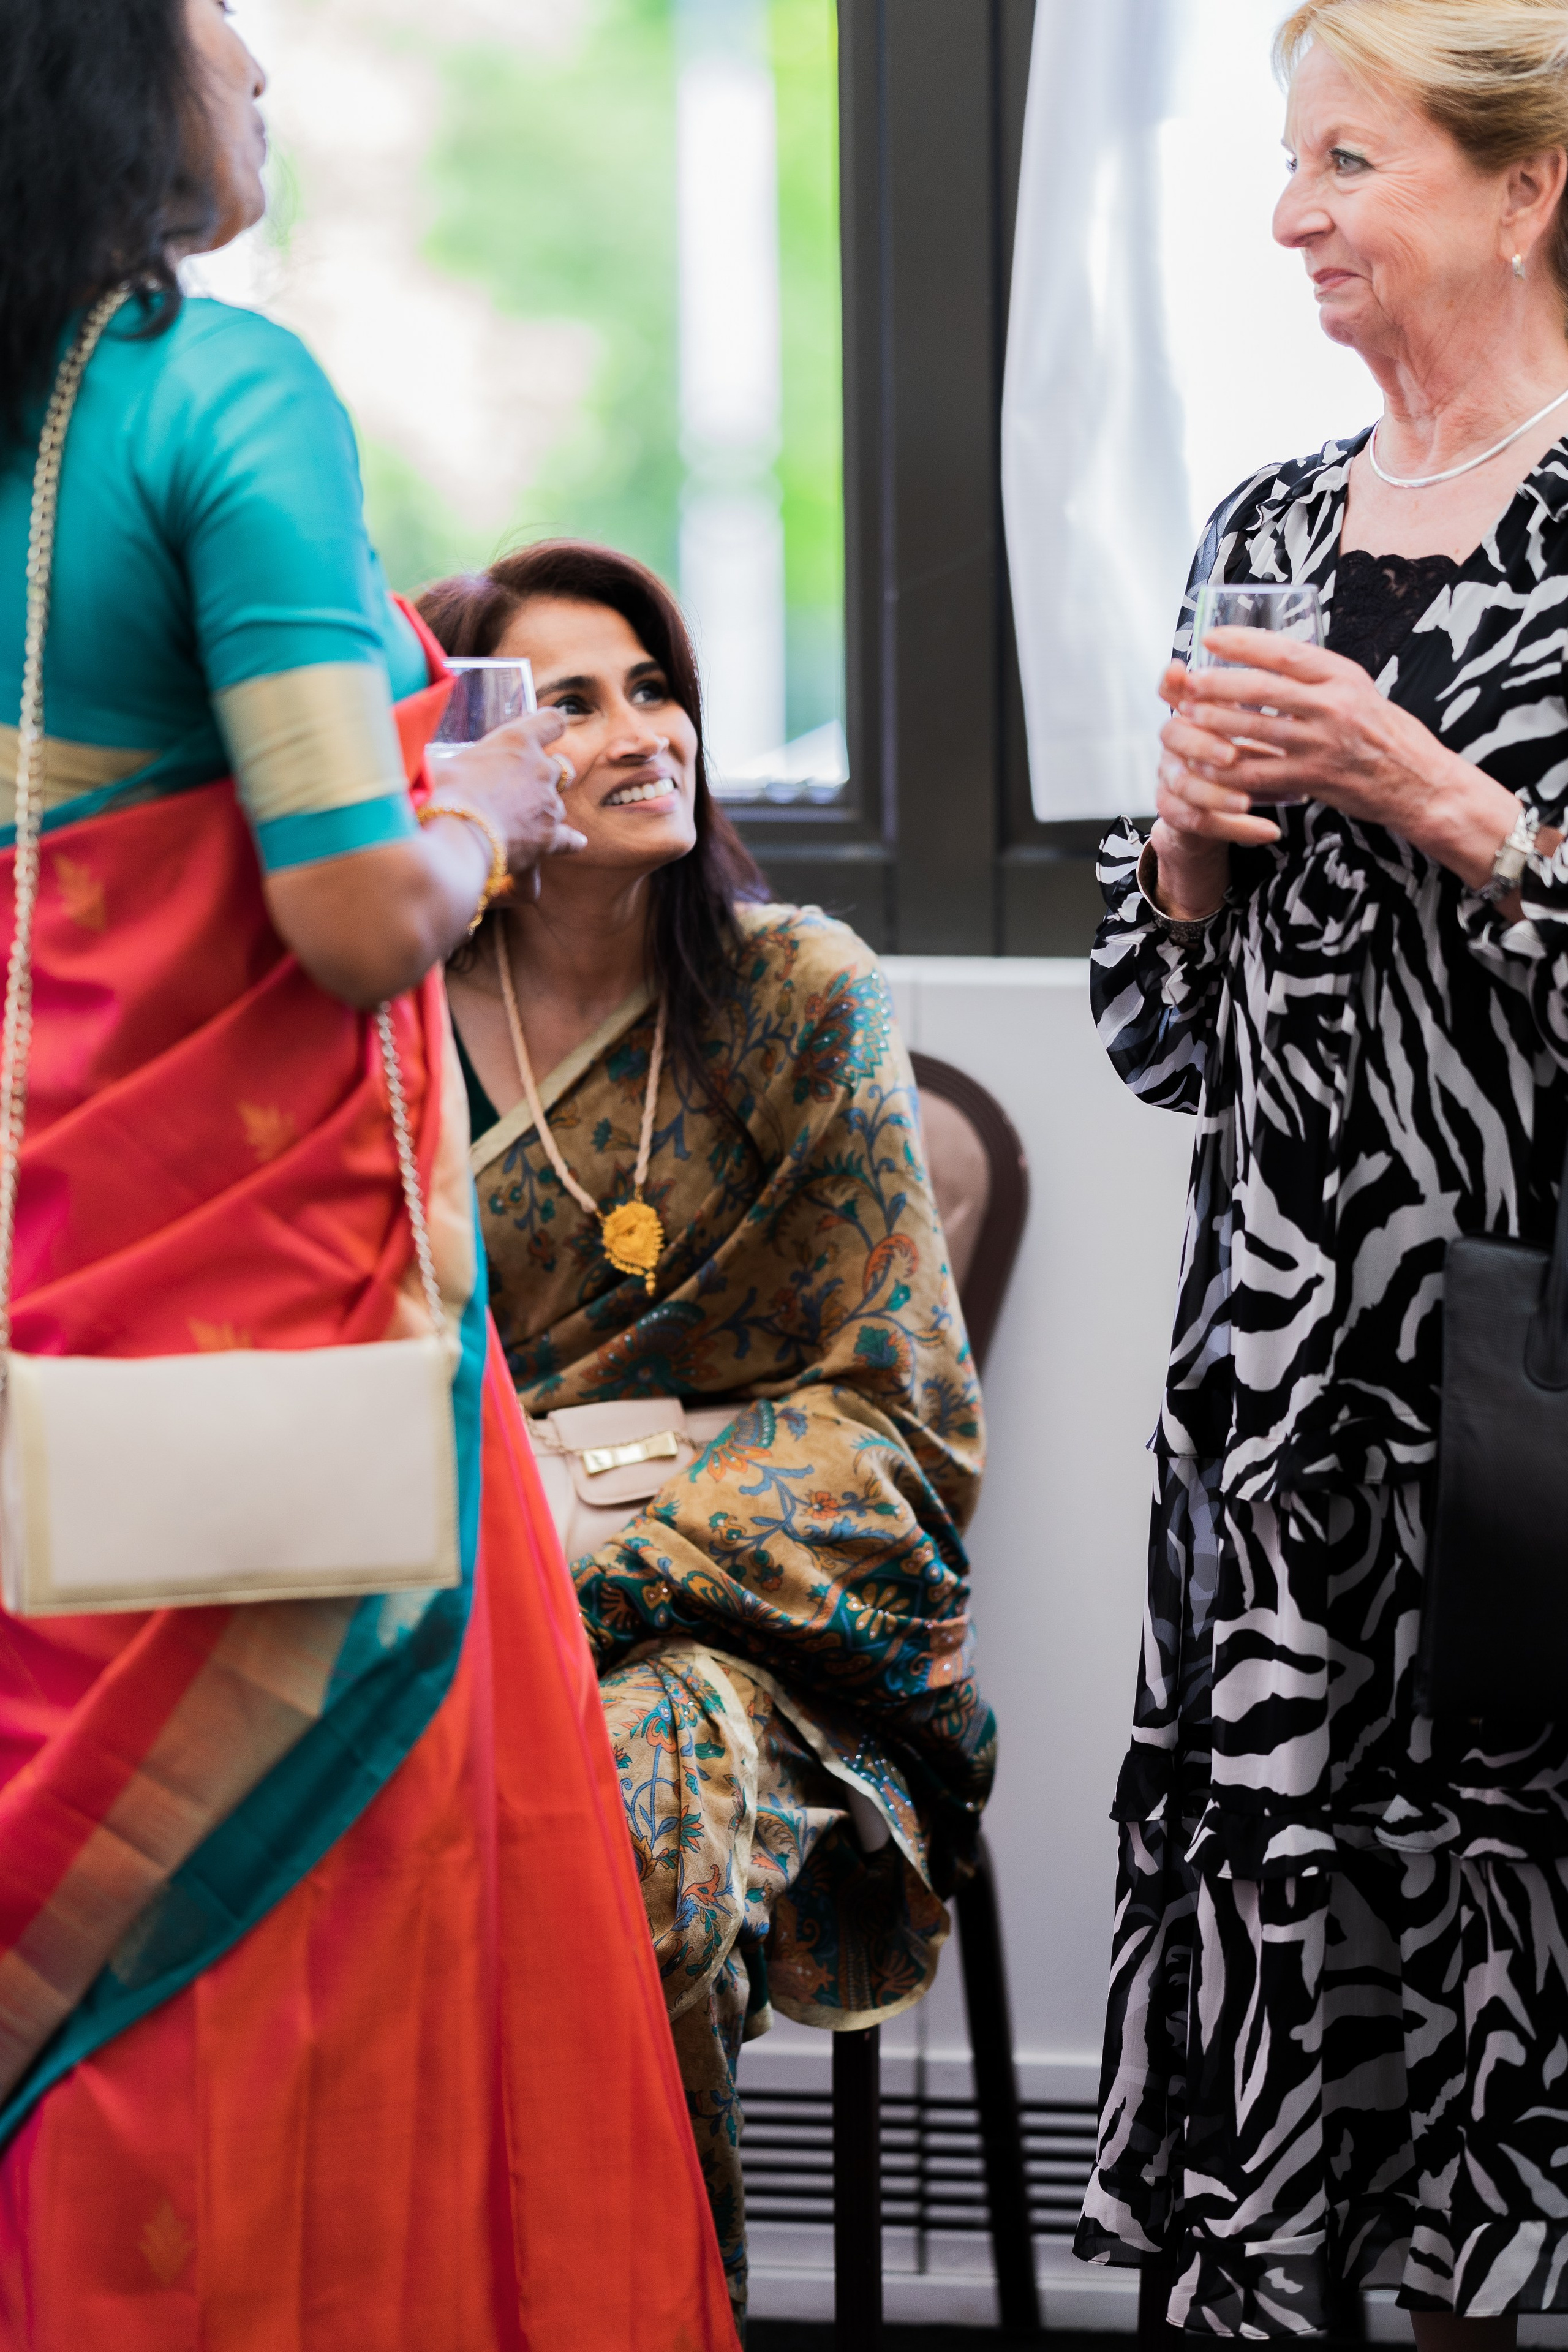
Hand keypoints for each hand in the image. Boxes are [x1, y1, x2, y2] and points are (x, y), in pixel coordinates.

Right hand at [426, 710, 586, 879]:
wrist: (455, 835)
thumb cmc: (438, 793)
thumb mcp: (430, 764)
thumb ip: (430, 760)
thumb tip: (407, 754)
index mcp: (516, 741)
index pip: (550, 721)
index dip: (551, 726)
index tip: (551, 730)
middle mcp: (540, 769)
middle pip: (560, 767)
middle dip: (545, 777)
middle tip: (521, 789)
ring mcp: (549, 804)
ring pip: (557, 805)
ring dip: (542, 813)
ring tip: (517, 827)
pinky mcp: (550, 837)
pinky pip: (568, 841)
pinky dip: (566, 844)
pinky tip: (570, 845)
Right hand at [1145, 658, 1273, 924]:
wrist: (1222, 809)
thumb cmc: (1244, 754)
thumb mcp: (1252, 721)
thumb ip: (1260, 694)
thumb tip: (1292, 665)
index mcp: (1191, 712)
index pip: (1171, 691)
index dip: (1172, 684)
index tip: (1181, 672)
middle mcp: (1174, 742)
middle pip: (1172, 735)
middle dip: (1202, 744)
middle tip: (1231, 755)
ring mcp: (1170, 777)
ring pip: (1182, 784)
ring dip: (1215, 793)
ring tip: (1247, 801)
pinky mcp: (1176, 812)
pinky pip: (1198, 821)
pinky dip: (1237, 828)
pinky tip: (1269, 830)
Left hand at [1167, 627, 1519, 886]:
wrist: (1419, 782)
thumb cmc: (1385, 733)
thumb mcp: (1358, 690)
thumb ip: (1317, 677)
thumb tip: (1269, 657)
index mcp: (1342, 676)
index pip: (1285, 651)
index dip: (1243, 643)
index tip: (1210, 637)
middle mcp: (1332, 705)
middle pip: (1262, 688)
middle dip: (1218, 683)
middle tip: (1187, 680)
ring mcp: (1322, 744)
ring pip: (1255, 730)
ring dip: (1215, 723)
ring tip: (1187, 716)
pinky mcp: (1314, 779)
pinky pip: (1260, 773)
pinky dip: (1229, 769)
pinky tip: (1205, 765)